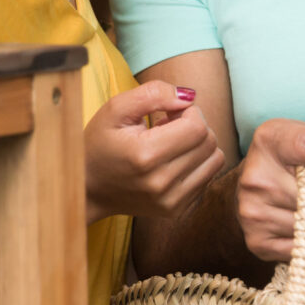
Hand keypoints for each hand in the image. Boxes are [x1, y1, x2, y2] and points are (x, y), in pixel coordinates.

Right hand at [83, 81, 224, 221]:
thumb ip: (152, 94)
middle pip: (209, 143)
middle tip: (168, 126)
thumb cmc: (100, 144)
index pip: (198, 127)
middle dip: (195, 126)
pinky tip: (172, 161)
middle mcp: (161, 183)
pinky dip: (197, 164)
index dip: (189, 112)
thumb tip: (188, 96)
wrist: (88, 190)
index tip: (169, 113)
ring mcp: (170, 202)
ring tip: (172, 143)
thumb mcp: (116, 109)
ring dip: (199, 145)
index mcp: (146, 156)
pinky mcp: (177, 211)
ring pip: (215, 160)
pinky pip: (208, 178)